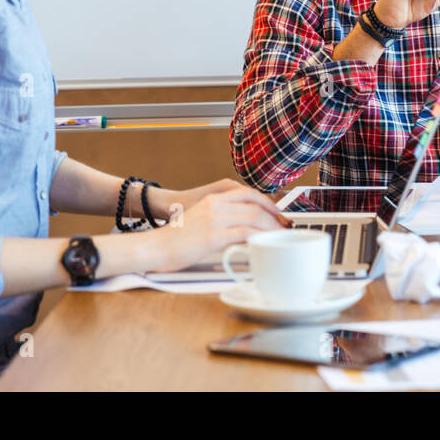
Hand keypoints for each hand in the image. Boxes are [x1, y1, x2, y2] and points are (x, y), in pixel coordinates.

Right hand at [150, 184, 289, 272]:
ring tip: (279, 236)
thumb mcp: (200, 219)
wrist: (154, 247)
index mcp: (213, 199)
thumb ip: (220, 218)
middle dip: (274, 215)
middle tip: (285, 226)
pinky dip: (259, 236)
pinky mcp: (214, 236)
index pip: (248, 193)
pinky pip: (244, 232)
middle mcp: (216, 205)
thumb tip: (241, 228)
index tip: (277, 212)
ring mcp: (215, 219)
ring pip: (254, 216)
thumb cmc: (176, 239)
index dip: (267, 202)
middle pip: (255, 204)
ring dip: (271, 226)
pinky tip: (265, 242)